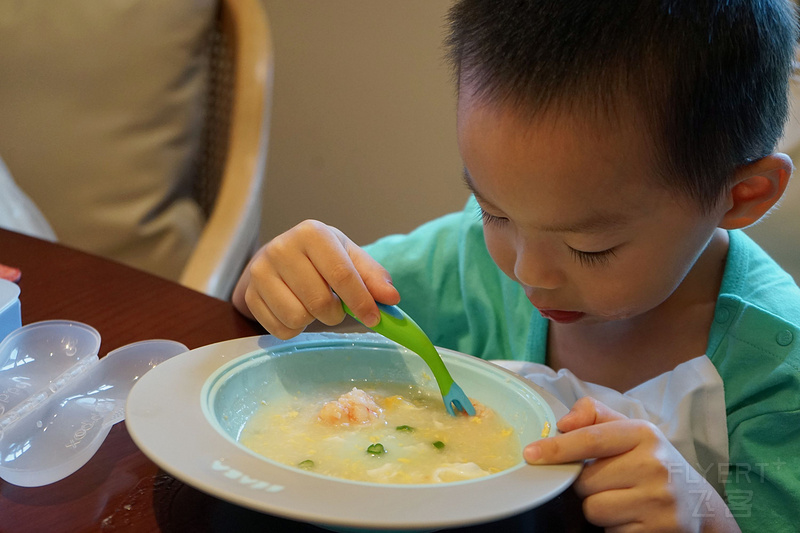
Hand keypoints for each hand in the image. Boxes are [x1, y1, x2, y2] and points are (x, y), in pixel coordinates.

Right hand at [232, 220, 399, 338]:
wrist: (279, 257)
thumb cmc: (322, 258)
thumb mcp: (350, 257)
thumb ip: (373, 277)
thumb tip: (391, 299)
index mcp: (312, 233)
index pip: (342, 274)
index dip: (361, 301)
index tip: (374, 318)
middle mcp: (281, 247)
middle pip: (319, 301)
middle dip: (336, 314)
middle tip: (337, 309)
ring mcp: (260, 272)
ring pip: (297, 317)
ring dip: (313, 321)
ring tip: (313, 306)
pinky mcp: (249, 295)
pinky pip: (280, 329)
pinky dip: (295, 329)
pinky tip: (295, 311)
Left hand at [524, 397, 739, 531]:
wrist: (698, 504)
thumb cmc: (651, 462)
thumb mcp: (630, 431)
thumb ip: (594, 416)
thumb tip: (563, 422)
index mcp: (643, 434)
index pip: (591, 439)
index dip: (557, 448)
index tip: (531, 454)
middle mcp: (654, 465)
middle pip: (585, 481)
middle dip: (588, 484)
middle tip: (611, 481)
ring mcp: (658, 501)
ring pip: (594, 509)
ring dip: (599, 507)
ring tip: (623, 499)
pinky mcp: (658, 531)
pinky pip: (610, 532)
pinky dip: (614, 527)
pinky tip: (633, 517)